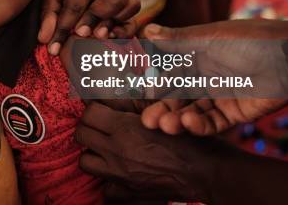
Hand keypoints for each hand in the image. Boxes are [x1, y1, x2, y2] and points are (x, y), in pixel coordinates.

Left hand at [39, 0, 139, 54]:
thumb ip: (48, 15)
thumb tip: (45, 39)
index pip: (77, 3)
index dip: (66, 26)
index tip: (56, 45)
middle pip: (115, 0)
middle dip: (97, 19)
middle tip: (81, 32)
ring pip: (131, 5)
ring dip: (113, 21)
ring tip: (96, 32)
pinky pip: (136, 13)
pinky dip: (125, 27)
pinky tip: (108, 35)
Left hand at [75, 102, 223, 202]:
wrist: (206, 171)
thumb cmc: (188, 138)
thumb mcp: (161, 112)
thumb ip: (133, 104)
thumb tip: (111, 94)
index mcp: (125, 127)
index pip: (88, 113)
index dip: (94, 109)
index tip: (101, 109)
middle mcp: (117, 151)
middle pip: (81, 134)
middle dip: (89, 127)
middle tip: (101, 126)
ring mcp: (119, 175)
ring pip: (85, 161)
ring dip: (93, 153)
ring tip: (106, 148)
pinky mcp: (127, 194)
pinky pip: (104, 188)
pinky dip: (108, 180)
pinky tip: (120, 172)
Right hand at [137, 21, 287, 134]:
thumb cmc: (249, 40)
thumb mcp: (208, 38)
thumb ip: (176, 39)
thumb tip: (145, 30)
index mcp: (195, 58)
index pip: (168, 74)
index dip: (154, 86)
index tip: (139, 94)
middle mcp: (204, 78)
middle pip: (177, 98)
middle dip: (162, 110)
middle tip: (148, 121)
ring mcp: (219, 97)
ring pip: (191, 113)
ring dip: (177, 120)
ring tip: (165, 125)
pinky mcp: (234, 114)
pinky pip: (213, 123)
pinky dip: (199, 126)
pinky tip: (189, 124)